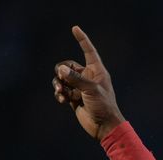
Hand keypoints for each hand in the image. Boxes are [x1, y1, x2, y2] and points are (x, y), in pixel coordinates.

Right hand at [52, 26, 124, 140]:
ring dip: (58, 84)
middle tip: (62, 79)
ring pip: (62, 79)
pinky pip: (61, 90)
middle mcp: (88, 77)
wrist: (103, 126)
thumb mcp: (90, 89)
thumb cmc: (103, 106)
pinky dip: (59, 93)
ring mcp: (80, 88)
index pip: (88, 51)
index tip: (75, 28)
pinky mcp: (74, 98)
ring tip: (61, 93)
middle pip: (68, 66)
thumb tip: (60, 70)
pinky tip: (62, 100)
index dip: (82, 39)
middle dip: (61, 71)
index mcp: (97, 71)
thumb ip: (75, 78)